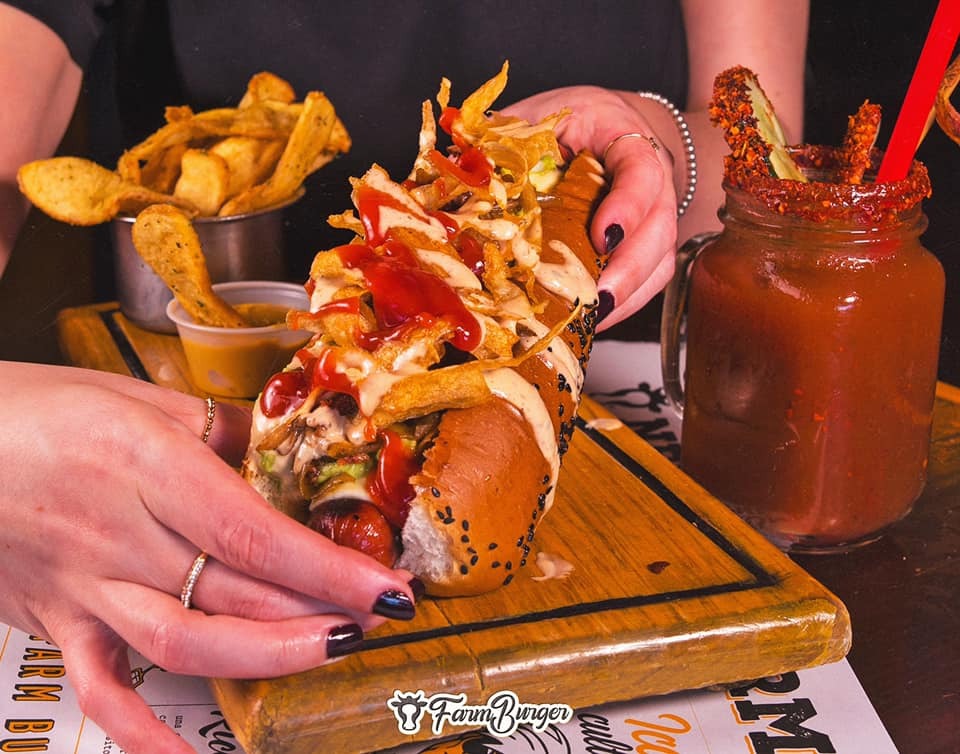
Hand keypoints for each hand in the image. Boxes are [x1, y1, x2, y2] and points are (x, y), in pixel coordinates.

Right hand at [0, 362, 419, 753]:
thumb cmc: (33, 409)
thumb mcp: (136, 396)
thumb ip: (219, 428)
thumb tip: (283, 450)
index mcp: (145, 465)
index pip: (255, 532)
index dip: (330, 568)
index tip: (385, 586)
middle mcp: (118, 533)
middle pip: (235, 590)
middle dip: (319, 608)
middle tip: (376, 613)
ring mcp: (85, 587)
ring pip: (185, 642)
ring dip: (268, 655)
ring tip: (331, 649)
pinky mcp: (58, 623)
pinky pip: (102, 691)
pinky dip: (146, 734)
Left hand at [504, 86, 679, 328]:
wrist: (609, 125)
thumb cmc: (569, 121)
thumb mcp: (538, 115)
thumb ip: (507, 138)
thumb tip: (458, 168)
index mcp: (623, 135)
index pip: (641, 170)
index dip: (628, 206)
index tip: (602, 236)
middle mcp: (654, 177)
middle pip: (659, 227)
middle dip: (630, 268)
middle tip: (597, 297)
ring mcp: (656, 214)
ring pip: (660, 260)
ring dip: (627, 295)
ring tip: (592, 320)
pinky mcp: (650, 246)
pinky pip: (650, 281)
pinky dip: (624, 305)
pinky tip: (593, 320)